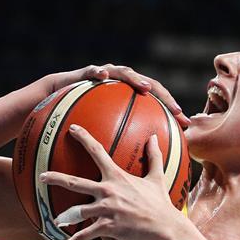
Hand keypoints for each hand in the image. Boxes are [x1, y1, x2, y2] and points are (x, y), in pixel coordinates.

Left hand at [42, 127, 188, 239]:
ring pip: (76, 211)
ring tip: (53, 219)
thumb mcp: (157, 177)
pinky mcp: (106, 227)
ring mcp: (106, 209)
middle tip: (42, 176)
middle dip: (56, 178)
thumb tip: (155, 137)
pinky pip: (83, 236)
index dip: (84, 138)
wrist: (165, 226)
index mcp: (117, 177)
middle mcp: (108, 191)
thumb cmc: (160, 203)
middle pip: (75, 182)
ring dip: (62, 216)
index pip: (98, 152)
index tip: (72, 129)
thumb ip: (153, 156)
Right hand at [45, 64, 189, 127]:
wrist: (54, 98)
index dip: (171, 110)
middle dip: (163, 95)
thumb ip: (121, 141)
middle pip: (148, 85)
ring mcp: (105, 75)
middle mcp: (121, 84)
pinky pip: (91, 71)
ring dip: (135, 80)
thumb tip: (136, 167)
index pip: (157, 102)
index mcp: (130, 97)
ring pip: (124, 73)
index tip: (185, 123)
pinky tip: (102, 76)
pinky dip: (97, 72)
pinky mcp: (84, 73)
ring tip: (145, 89)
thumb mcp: (103, 132)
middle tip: (175, 109)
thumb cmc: (81, 118)